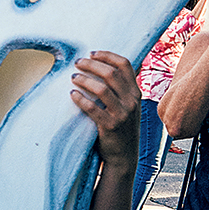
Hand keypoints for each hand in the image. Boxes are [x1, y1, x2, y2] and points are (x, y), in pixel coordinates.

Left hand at [70, 51, 140, 170]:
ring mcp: (122, 114)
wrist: (124, 156)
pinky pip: (92, 108)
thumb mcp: (128, 107)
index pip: (125, 65)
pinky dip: (80, 99)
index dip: (107, 55)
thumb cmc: (121, 128)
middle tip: (77, 63)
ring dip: (84, 80)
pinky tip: (72, 94)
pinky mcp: (110, 126)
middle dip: (92, 65)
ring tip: (73, 77)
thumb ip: (121, 90)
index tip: (92, 53)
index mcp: (136, 93)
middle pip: (111, 74)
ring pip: (101, 89)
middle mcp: (131, 101)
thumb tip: (101, 68)